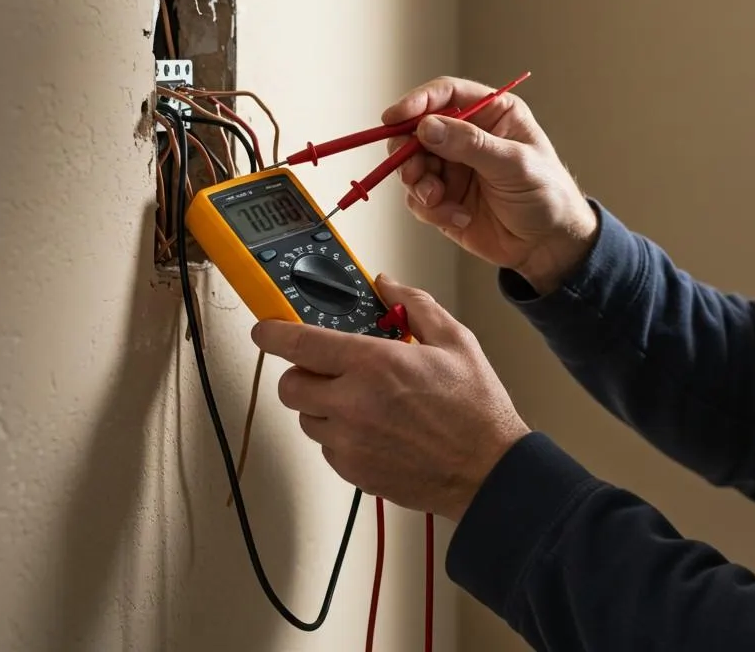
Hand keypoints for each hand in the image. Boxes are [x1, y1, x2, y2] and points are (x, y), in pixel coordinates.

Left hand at [249, 274, 530, 520]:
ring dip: (322, 405)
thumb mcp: (455, 340)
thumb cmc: (476, 409)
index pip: (298, 343)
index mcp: (374, 364)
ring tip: (361, 402)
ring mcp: (349, 441)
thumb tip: (387, 284)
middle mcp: (353, 403)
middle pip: (290, 385)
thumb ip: (414, 305)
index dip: (273, 332)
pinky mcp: (353, 471)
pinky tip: (374, 429)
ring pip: (306, 417)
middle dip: (302, 373)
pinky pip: (326, 447)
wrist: (488, 470)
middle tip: (328, 369)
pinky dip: (340, 435)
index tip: (265, 329)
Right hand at [382, 76, 599, 293]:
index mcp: (491, 114)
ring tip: (438, 199)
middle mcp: (467, 136)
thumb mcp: (514, 164)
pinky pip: (418, 198)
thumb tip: (428, 128)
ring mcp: (453, 167)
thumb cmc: (547, 195)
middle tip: (413, 171)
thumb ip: (470, 144)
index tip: (395, 117)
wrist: (548, 244)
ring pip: (411, 165)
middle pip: (417, 129)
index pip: (446, 94)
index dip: (417, 102)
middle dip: (409, 150)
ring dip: (419, 184)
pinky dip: (431, 209)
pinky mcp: (444, 197)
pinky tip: (458, 216)